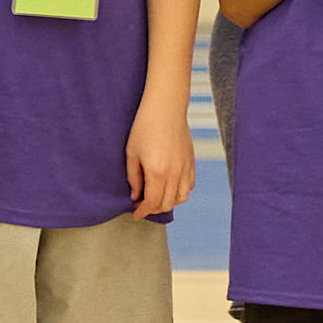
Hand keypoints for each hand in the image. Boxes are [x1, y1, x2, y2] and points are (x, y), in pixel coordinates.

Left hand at [124, 88, 194, 217]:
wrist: (165, 108)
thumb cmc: (145, 127)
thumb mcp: (132, 153)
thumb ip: (134, 178)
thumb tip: (136, 196)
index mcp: (157, 172)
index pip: (152, 203)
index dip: (143, 212)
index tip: (136, 214)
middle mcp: (174, 173)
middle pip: (166, 204)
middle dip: (153, 209)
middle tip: (142, 205)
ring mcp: (185, 168)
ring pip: (181, 198)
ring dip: (168, 203)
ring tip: (156, 197)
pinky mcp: (191, 162)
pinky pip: (189, 186)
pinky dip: (180, 192)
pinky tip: (169, 187)